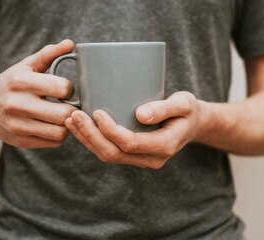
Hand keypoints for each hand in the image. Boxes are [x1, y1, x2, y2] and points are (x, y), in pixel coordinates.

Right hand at [0, 39, 76, 147]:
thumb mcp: (26, 65)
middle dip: (73, 109)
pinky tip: (53, 124)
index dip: (70, 89)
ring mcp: (17, 125)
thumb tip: (70, 43)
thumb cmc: (11, 83)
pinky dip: (58, 134)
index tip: (66, 89)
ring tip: (63, 115)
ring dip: (67, 124)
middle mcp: (17, 104)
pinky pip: (53, 142)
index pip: (62, 88)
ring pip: (60, 132)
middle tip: (70, 105)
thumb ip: (48, 53)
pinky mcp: (20, 141)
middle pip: (64, 114)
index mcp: (21, 81)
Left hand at [65, 91, 203, 168]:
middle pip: (114, 153)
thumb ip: (164, 108)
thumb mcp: (183, 103)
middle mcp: (151, 159)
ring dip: (87, 139)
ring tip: (70, 120)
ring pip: (108, 155)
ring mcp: (141, 160)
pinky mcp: (132, 155)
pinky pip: (109, 152)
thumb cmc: (187, 109)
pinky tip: (79, 126)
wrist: (192, 123)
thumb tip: (140, 114)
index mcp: (164, 146)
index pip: (130, 143)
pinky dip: (91, 140)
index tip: (96, 111)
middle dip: (91, 135)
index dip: (110, 130)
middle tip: (74, 115)